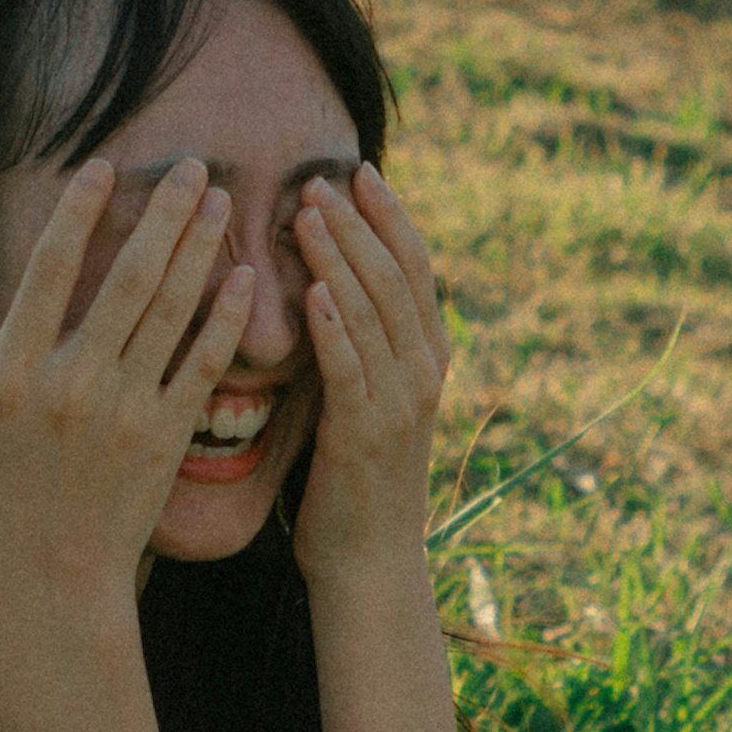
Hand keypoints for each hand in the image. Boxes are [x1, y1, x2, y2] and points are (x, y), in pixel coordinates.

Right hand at [0, 158, 249, 615]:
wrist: (50, 588)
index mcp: (10, 374)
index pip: (48, 272)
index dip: (79, 213)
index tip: (105, 168)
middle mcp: (69, 383)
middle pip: (126, 278)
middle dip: (164, 214)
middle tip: (197, 165)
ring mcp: (123, 411)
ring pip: (170, 311)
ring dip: (201, 250)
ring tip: (226, 202)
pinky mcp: (165, 440)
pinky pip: (201, 366)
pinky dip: (225, 319)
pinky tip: (246, 278)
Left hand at [288, 163, 450, 587]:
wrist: (371, 561)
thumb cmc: (357, 477)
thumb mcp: (369, 397)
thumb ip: (360, 342)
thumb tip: (329, 280)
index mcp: (428, 355)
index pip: (414, 266)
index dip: (390, 215)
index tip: (359, 171)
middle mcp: (424, 371)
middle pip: (394, 277)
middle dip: (356, 223)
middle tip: (318, 179)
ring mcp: (400, 402)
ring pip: (372, 312)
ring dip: (337, 258)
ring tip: (304, 214)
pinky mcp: (365, 434)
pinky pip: (350, 369)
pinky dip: (333, 327)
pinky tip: (311, 293)